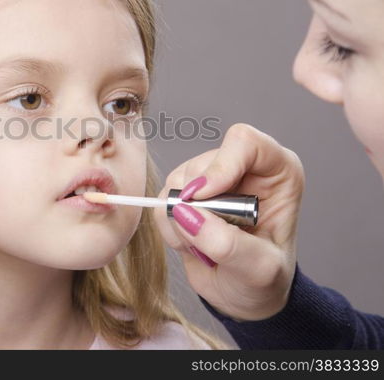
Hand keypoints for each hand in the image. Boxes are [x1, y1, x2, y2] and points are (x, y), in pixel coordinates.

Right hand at [152, 123, 304, 320]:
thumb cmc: (265, 280)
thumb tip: (185, 214)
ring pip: (178, 180)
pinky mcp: (186, 193)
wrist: (244, 296)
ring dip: (181, 218)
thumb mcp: (259, 269)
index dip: (220, 166)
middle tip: (211, 239)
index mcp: (277, 172)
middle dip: (198, 204)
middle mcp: (243, 167)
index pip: (245, 143)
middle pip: (203, 164)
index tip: (202, 197)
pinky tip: (190, 243)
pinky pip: (162, 198)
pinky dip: (168, 225)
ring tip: (203, 245)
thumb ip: (228, 244)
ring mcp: (212, 179)